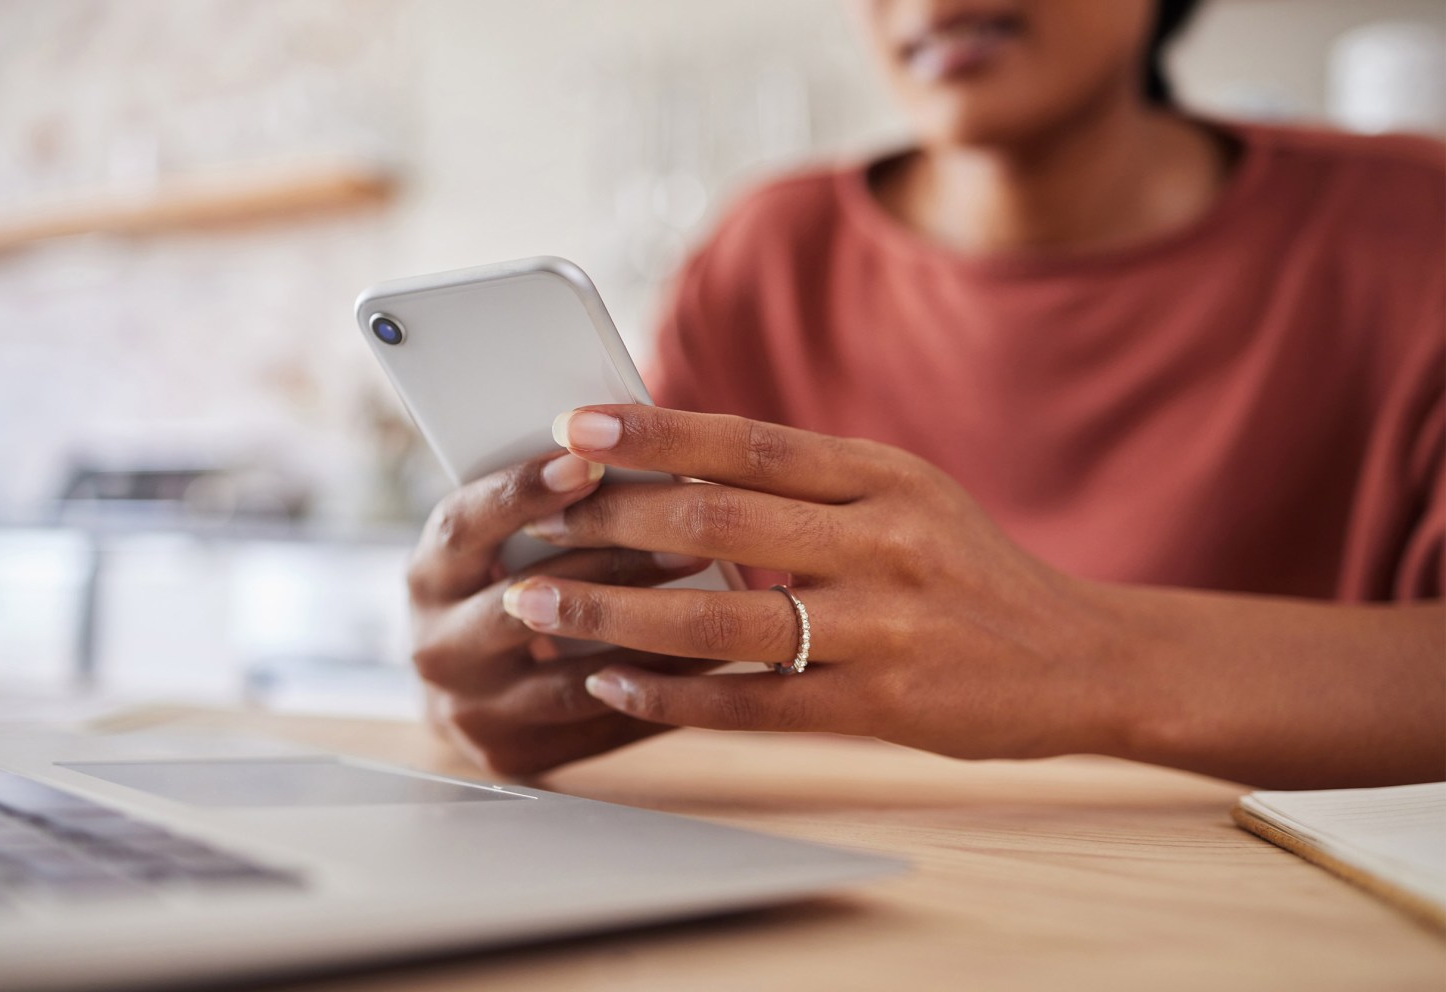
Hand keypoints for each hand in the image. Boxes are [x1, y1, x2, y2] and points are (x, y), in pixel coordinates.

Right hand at [406, 450, 721, 776]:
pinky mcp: (516, 757)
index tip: (588, 461)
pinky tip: (711, 658)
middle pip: (529, 603)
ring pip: (572, 676)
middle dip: (614, 565)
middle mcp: (438, 647)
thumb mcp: (496, 542)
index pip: (465, 527)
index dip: (524, 492)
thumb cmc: (500, 584)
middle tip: (689, 534)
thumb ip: (543, 505)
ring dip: (649, 637)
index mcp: (429, 576)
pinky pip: (602, 725)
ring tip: (717, 601)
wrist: (470, 688)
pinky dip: (660, 690)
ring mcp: (474, 710)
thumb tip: (627, 446)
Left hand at [501, 405, 1120, 761]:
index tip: (576, 423)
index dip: (656, 432)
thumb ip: (812, 481)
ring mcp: (888, 628)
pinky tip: (614, 687)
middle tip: (535, 520)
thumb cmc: (972, 571)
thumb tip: (684, 463)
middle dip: (613, 521)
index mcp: (887, 475)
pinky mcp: (887, 707)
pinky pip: (758, 705)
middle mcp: (887, 541)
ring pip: (727, 620)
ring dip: (619, 615)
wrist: (1082, 657)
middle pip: (723, 524)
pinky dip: (677, 697)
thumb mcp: (909, 497)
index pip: (752, 441)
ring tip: (540, 606)